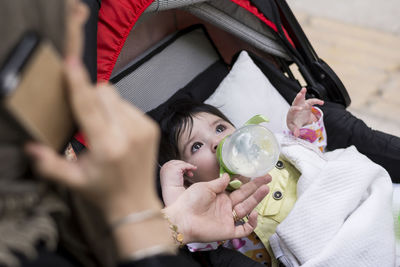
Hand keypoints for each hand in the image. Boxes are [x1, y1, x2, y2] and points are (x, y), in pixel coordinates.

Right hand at [26, 56, 161, 222]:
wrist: (135, 201)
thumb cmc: (103, 190)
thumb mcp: (73, 180)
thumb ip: (49, 164)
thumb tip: (31, 146)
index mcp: (107, 145)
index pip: (88, 106)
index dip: (77, 82)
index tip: (71, 63)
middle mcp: (129, 134)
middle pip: (104, 92)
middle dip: (90, 97)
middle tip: (87, 120)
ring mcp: (143, 128)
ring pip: (117, 97)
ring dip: (105, 106)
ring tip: (104, 130)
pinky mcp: (151, 126)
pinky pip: (129, 105)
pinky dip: (119, 112)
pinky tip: (117, 132)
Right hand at [160, 160, 196, 205]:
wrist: (172, 193)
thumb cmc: (173, 188)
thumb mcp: (174, 177)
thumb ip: (177, 172)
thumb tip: (184, 168)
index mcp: (163, 168)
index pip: (174, 163)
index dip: (181, 166)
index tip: (186, 171)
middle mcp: (165, 166)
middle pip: (178, 162)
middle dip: (185, 166)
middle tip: (190, 173)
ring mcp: (169, 167)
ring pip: (182, 163)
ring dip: (188, 167)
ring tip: (191, 174)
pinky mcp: (175, 168)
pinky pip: (185, 165)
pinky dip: (190, 166)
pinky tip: (194, 169)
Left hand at [163, 173, 270, 242]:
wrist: (181, 218)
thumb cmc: (189, 201)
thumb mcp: (205, 187)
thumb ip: (219, 182)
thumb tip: (229, 176)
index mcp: (220, 197)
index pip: (238, 189)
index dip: (248, 182)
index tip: (255, 174)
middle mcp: (226, 208)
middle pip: (245, 197)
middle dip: (257, 187)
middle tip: (268, 178)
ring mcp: (228, 219)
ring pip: (247, 209)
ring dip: (257, 199)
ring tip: (265, 188)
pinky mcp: (228, 231)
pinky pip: (243, 229)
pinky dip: (251, 223)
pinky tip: (254, 213)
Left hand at [286, 88, 323, 136]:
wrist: (296, 120)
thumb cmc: (293, 123)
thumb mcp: (294, 127)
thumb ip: (295, 130)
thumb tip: (296, 134)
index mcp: (291, 113)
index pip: (292, 109)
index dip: (295, 109)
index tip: (300, 109)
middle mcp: (296, 107)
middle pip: (296, 101)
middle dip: (298, 97)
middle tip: (300, 94)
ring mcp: (301, 105)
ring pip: (302, 98)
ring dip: (302, 93)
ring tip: (304, 89)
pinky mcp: (306, 104)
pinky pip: (312, 101)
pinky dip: (316, 101)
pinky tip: (322, 102)